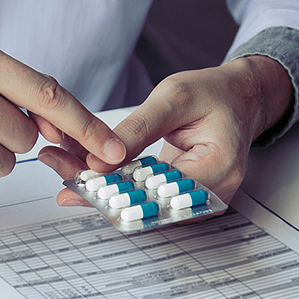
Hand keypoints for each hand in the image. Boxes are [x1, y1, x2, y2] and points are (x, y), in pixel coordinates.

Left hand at [38, 55, 292, 206]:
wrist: (238, 99)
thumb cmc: (212, 93)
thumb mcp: (173, 97)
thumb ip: (137, 131)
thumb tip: (99, 162)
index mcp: (217, 168)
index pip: (157, 193)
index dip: (115, 191)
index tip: (76, 183)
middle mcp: (212, 195)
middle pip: (145, 205)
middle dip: (100, 191)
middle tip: (59, 174)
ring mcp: (199, 202)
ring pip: (141, 205)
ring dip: (103, 189)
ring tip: (63, 168)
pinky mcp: (184, 199)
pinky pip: (146, 198)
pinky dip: (117, 184)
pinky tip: (85, 171)